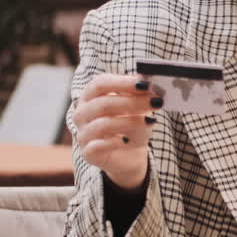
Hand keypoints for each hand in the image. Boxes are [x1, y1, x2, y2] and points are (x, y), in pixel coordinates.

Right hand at [73, 74, 159, 190]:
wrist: (129, 154)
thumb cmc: (131, 125)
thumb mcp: (139, 108)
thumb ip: (140, 96)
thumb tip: (149, 84)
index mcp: (90, 96)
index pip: (100, 83)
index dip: (122, 82)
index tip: (144, 84)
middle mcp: (82, 113)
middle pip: (103, 103)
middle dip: (132, 102)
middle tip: (155, 102)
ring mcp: (83, 134)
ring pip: (102, 124)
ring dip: (128, 121)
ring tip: (150, 121)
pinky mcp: (88, 153)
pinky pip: (97, 146)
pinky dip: (113, 142)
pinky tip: (126, 141)